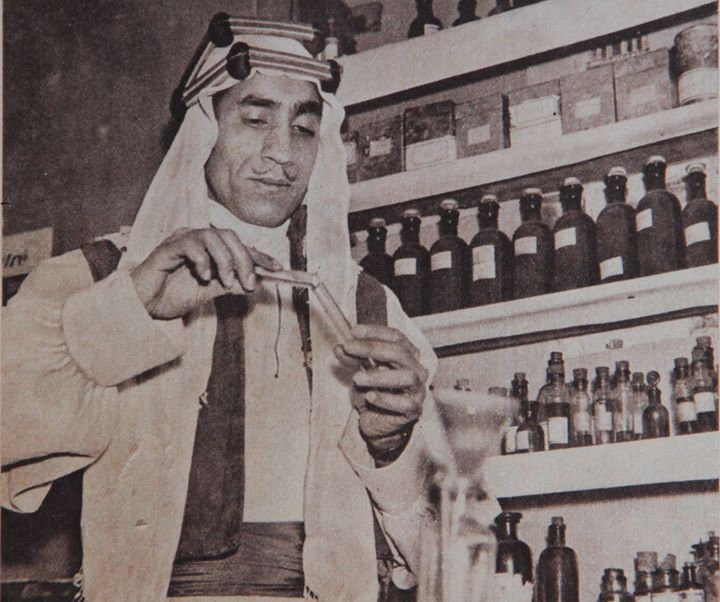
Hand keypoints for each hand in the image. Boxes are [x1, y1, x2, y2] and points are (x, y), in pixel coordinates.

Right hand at [130, 228, 280, 319]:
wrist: (144, 307)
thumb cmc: (173, 296)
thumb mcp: (210, 292)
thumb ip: (232, 284)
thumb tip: (257, 282)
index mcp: (207, 246)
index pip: (238, 245)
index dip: (258, 255)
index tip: (276, 268)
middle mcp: (195, 238)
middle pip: (229, 236)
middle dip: (244, 259)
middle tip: (249, 283)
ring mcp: (180, 240)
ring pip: (211, 236)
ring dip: (225, 260)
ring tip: (225, 282)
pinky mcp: (165, 249)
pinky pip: (189, 244)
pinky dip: (202, 259)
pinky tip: (204, 277)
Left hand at [334, 324, 428, 462]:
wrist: (377, 423)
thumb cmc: (373, 393)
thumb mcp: (359, 372)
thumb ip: (351, 359)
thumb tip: (339, 347)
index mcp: (407, 355)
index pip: (397, 337)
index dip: (376, 332)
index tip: (354, 332)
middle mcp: (416, 370)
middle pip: (400, 353)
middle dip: (373, 348)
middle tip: (350, 347)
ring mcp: (418, 390)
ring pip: (406, 377)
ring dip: (379, 376)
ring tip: (356, 378)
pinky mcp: (414, 410)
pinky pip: (404, 403)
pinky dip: (386, 399)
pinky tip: (369, 396)